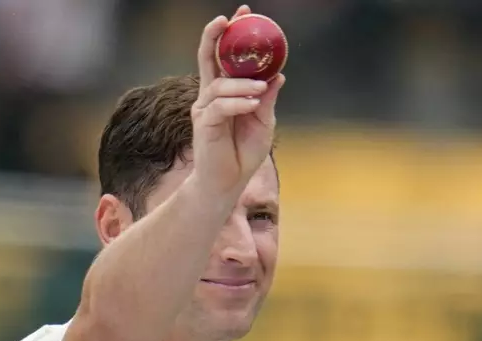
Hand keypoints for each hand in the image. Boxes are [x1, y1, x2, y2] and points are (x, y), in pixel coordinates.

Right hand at [190, 5, 284, 197]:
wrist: (229, 183)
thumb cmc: (243, 153)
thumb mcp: (263, 121)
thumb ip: (266, 99)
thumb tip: (277, 74)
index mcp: (225, 92)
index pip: (224, 58)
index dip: (231, 35)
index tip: (245, 14)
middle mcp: (210, 96)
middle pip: (208, 58)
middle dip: (217, 36)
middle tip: (229, 19)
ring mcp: (204, 109)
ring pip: (220, 85)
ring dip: (243, 83)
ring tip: (260, 88)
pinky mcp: (204, 125)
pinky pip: (220, 106)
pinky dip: (238, 102)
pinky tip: (252, 104)